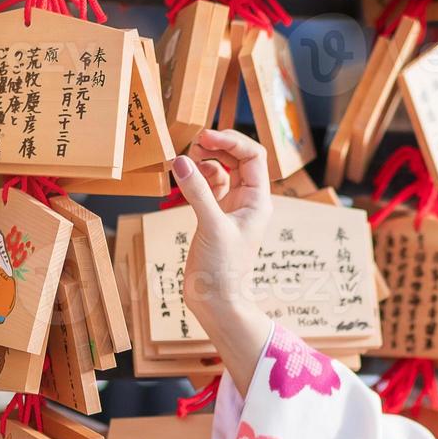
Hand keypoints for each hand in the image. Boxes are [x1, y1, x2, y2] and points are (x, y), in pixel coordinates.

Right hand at [171, 128, 274, 394]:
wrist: (216, 302)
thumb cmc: (223, 270)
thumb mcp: (211, 226)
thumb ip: (197, 191)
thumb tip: (179, 160)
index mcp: (258, 201)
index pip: (253, 157)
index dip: (231, 141)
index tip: (205, 136)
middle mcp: (247, 201)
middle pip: (238, 159)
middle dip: (217, 146)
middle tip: (193, 143)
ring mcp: (230, 208)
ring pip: (221, 171)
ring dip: (205, 160)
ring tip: (185, 158)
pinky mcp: (213, 217)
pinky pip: (207, 187)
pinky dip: (196, 177)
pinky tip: (183, 175)